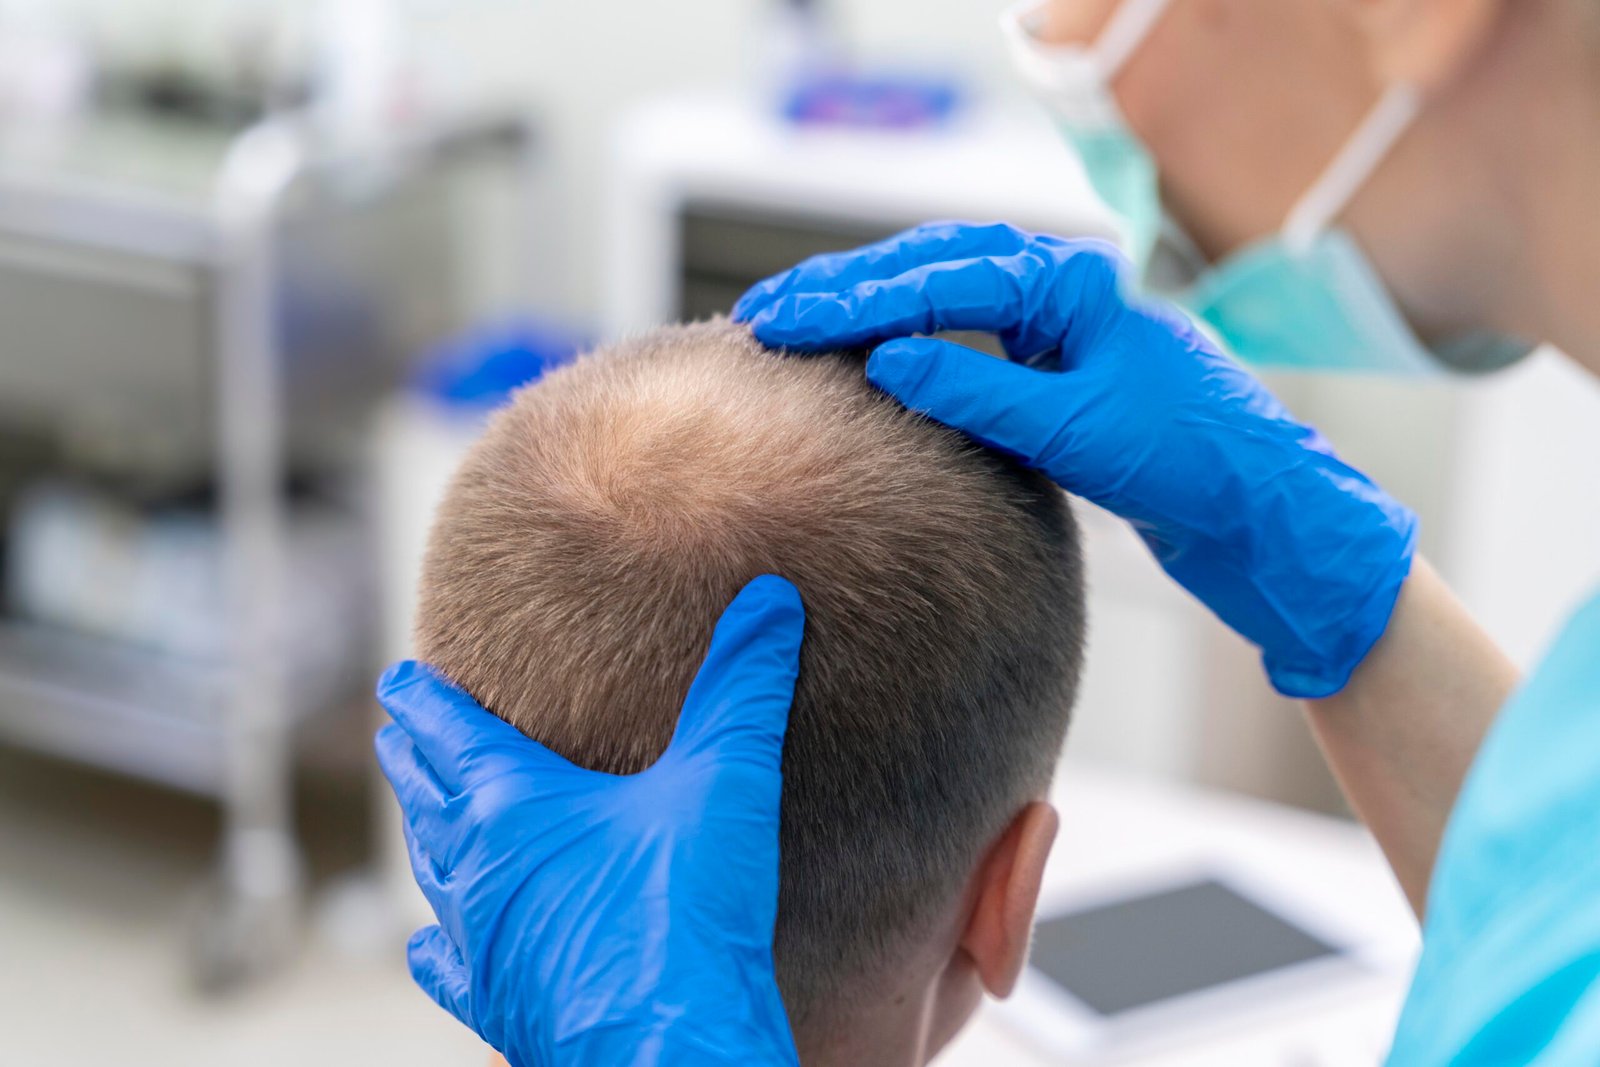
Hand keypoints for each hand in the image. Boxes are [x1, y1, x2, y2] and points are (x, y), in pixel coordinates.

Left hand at [375, 575, 804, 1066]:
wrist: (672, 1047)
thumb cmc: (688, 914)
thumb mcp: (725, 781)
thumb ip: (743, 684)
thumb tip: (769, 598)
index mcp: (511, 806)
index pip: (448, 732)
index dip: (422, 700)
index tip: (399, 679)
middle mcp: (476, 870)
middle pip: (426, 797)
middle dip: (414, 758)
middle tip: (398, 733)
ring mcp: (480, 941)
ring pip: (432, 872)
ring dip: (425, 834)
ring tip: (423, 812)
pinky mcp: (496, 1002)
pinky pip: (447, 964)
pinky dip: (436, 942)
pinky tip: (430, 941)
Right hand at [735, 222, 1415, 697]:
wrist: (1262, 511)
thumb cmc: (1189, 463)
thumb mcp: (1075, 430)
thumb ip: (980, 389)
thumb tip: (886, 360)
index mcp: (1071, 283)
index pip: (937, 278)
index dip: (851, 300)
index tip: (780, 319)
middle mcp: (1061, 290)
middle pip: (929, 268)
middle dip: (845, 289)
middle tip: (766, 312)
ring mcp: (1055, 326)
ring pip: (942, 295)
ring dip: (869, 308)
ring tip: (795, 323)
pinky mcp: (1052, 368)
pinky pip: (963, 336)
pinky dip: (907, 341)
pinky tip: (864, 357)